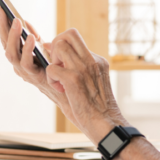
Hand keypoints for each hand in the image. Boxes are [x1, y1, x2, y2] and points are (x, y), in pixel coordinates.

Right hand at [0, 7, 79, 127]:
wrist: (70, 93)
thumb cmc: (57, 70)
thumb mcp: (43, 50)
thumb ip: (33, 38)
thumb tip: (24, 22)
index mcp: (19, 56)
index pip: (6, 38)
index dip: (1, 23)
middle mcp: (18, 65)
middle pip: (4, 44)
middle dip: (2, 27)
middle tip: (2, 10)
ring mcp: (24, 73)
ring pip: (11, 54)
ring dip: (13, 37)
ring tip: (16, 21)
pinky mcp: (35, 78)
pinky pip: (26, 64)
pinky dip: (27, 50)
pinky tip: (32, 37)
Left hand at [46, 29, 127, 143]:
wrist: (107, 125)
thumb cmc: (96, 107)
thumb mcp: (92, 81)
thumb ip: (77, 66)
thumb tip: (53, 48)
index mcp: (97, 60)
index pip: (75, 37)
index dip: (62, 45)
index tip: (59, 60)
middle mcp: (92, 60)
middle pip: (69, 33)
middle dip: (56, 45)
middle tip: (57, 64)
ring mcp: (83, 68)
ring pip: (59, 46)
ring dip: (53, 62)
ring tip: (59, 79)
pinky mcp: (74, 79)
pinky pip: (52, 68)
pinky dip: (51, 79)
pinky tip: (61, 90)